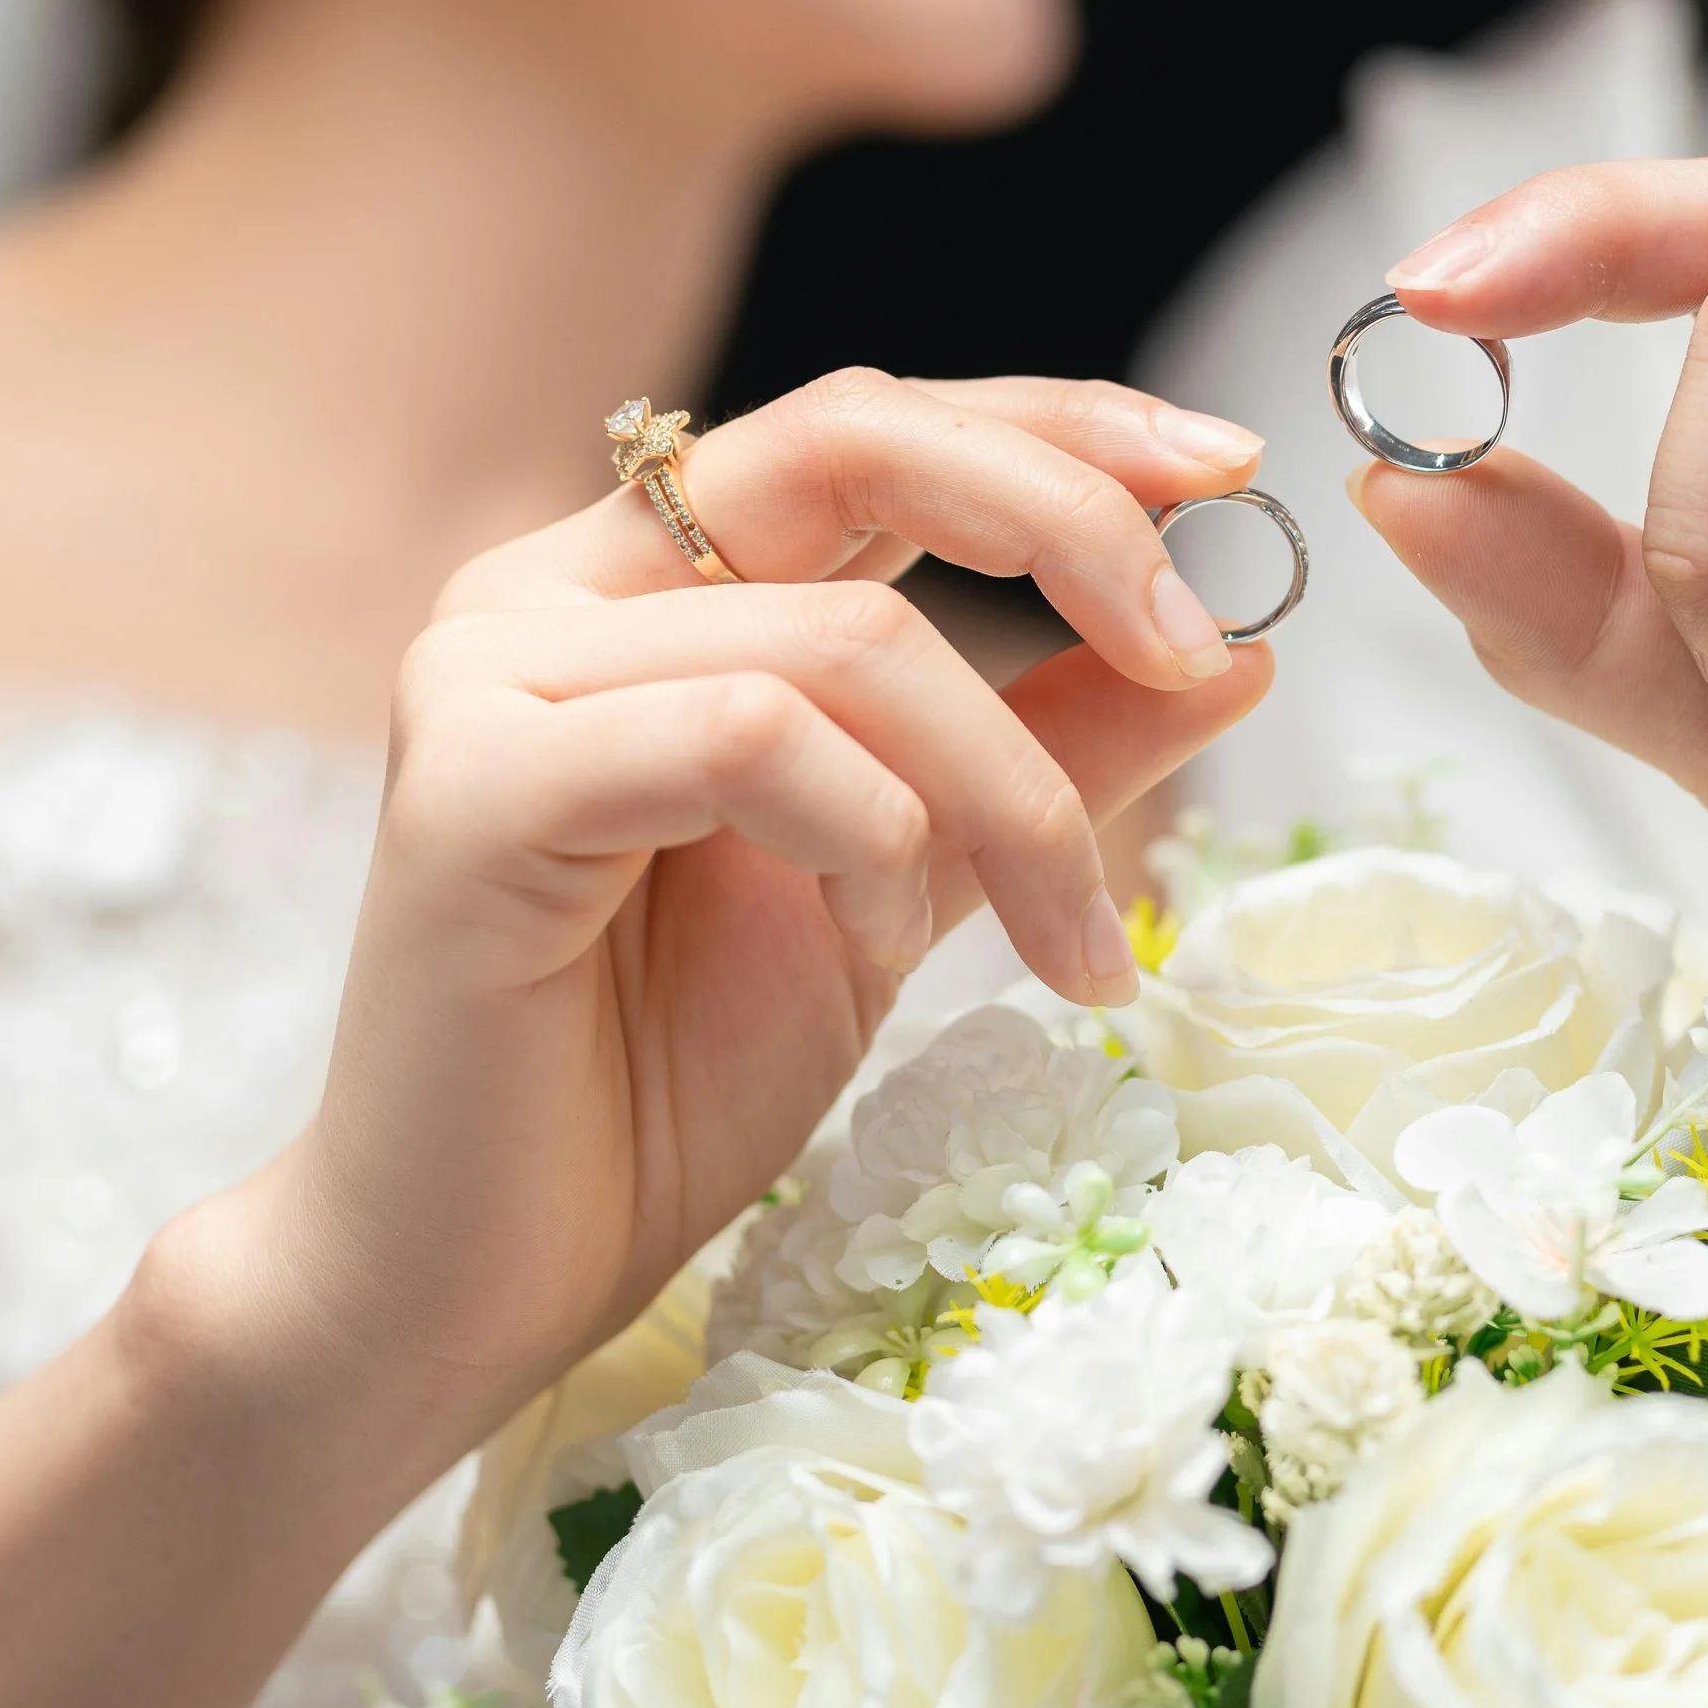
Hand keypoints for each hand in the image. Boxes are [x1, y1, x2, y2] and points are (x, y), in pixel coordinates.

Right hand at [156, 372, 1270, 1476]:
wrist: (478, 1278)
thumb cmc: (662, 1080)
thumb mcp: (911, 885)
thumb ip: (1043, 757)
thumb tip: (1239, 652)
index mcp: (645, 581)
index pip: (873, 429)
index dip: (1062, 429)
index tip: (1232, 475)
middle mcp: (552, 585)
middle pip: (856, 444)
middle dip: (1069, 524)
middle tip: (1198, 651)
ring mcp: (492, 669)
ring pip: (846, 638)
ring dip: (1005, 794)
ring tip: (1056, 939)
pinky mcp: (469, 781)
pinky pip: (747, 735)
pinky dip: (868, 832)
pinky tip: (877, 939)